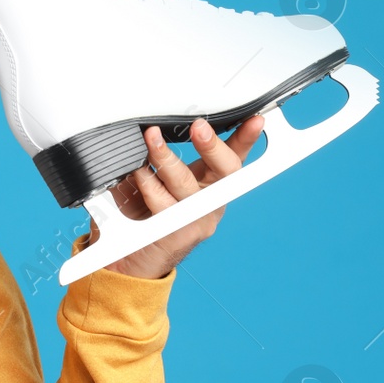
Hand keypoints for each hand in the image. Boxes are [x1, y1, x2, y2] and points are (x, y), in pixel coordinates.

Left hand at [87, 115, 265, 279]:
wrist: (128, 261)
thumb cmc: (141, 216)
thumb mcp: (150, 181)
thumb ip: (155, 160)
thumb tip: (149, 129)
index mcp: (209, 185)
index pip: (232, 158)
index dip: (246, 140)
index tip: (255, 120)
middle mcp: (208, 202)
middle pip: (224, 171)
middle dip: (212, 145)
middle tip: (199, 127)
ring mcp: (196, 220)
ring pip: (186, 184)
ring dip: (166, 158)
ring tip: (151, 139)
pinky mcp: (177, 235)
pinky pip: (162, 203)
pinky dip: (147, 184)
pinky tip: (137, 172)